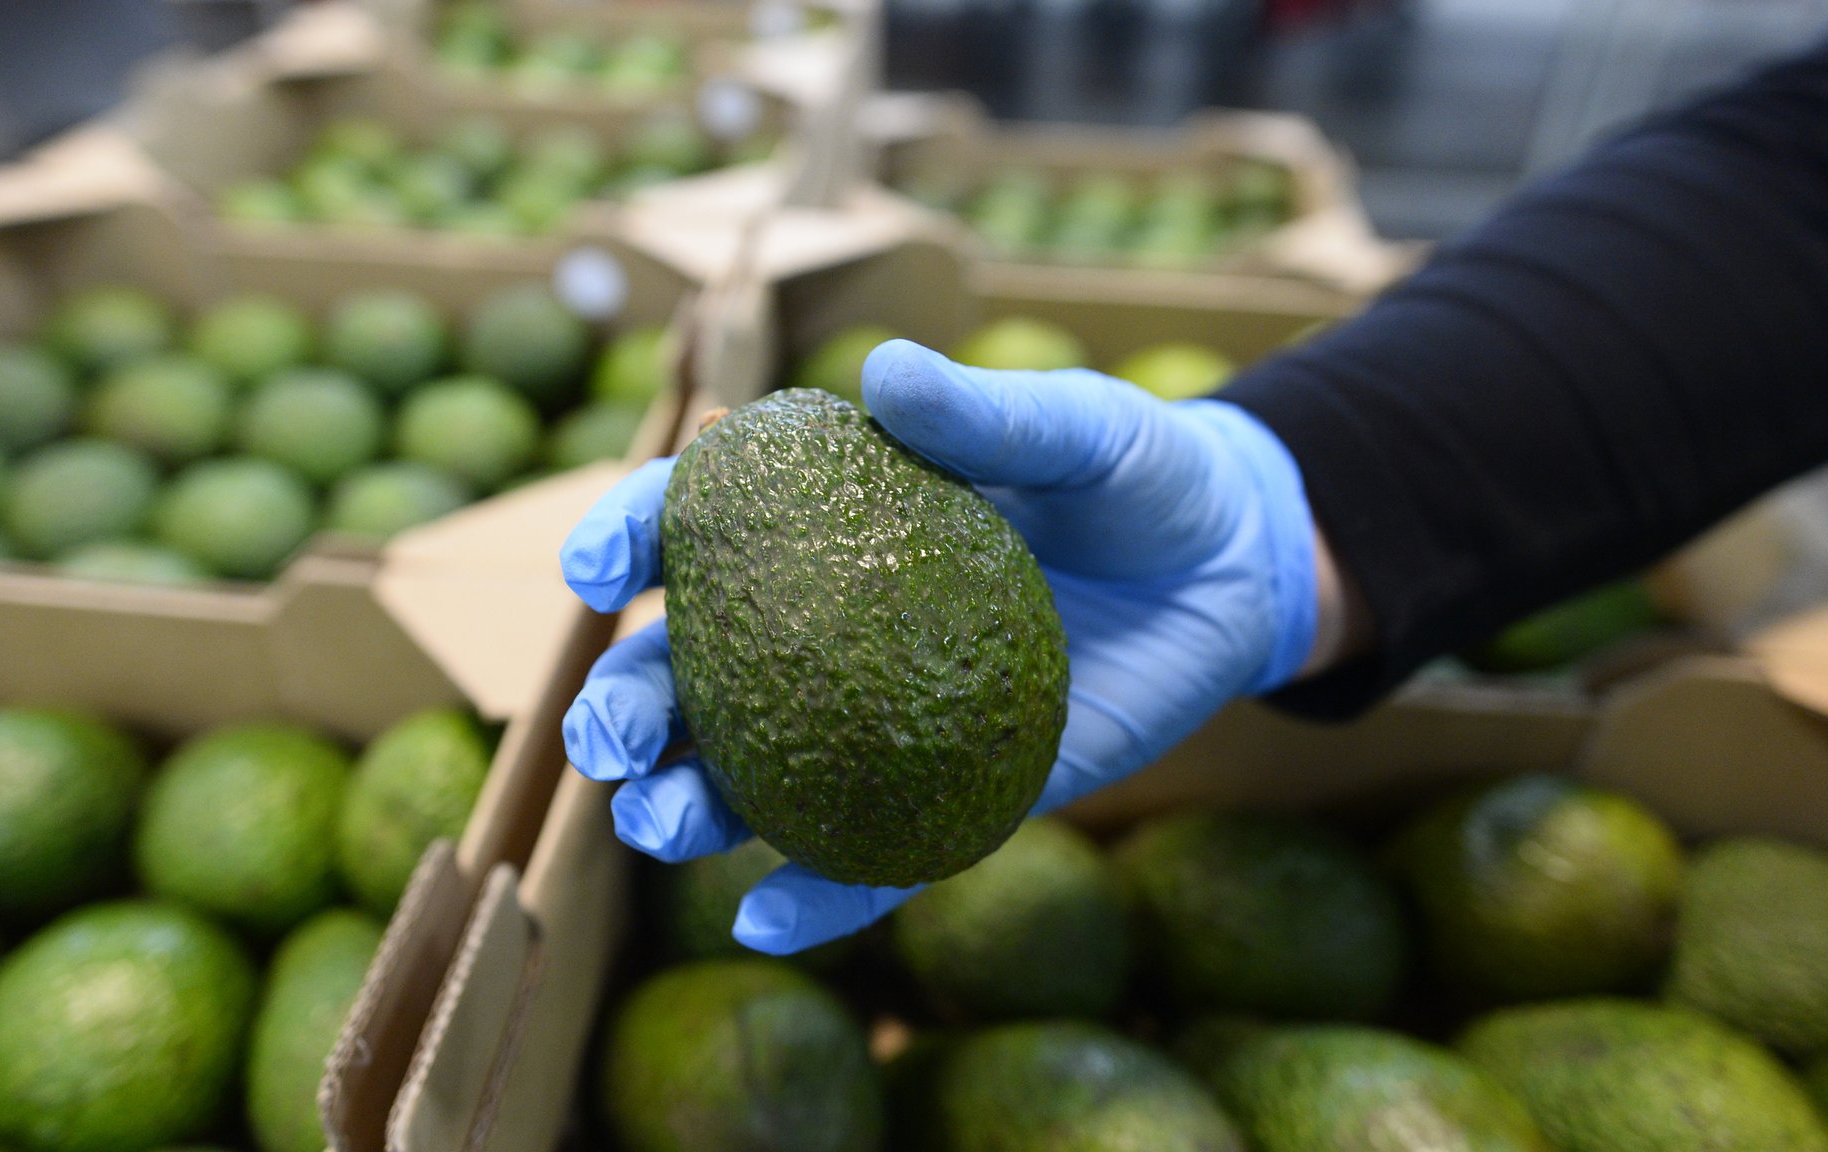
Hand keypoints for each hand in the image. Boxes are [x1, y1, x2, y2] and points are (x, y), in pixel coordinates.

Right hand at [559, 340, 1325, 954]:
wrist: (1231, 568)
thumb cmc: (1137, 476)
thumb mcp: (1075, 430)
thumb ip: (985, 413)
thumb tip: (885, 376)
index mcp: (829, 521)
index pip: (701, 528)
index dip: (630, 541)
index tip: (596, 569)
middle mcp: (831, 627)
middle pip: (692, 672)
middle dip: (625, 705)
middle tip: (607, 736)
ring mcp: (882, 718)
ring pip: (754, 776)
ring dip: (687, 805)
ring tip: (654, 822)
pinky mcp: (958, 794)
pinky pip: (874, 859)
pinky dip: (815, 896)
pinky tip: (764, 921)